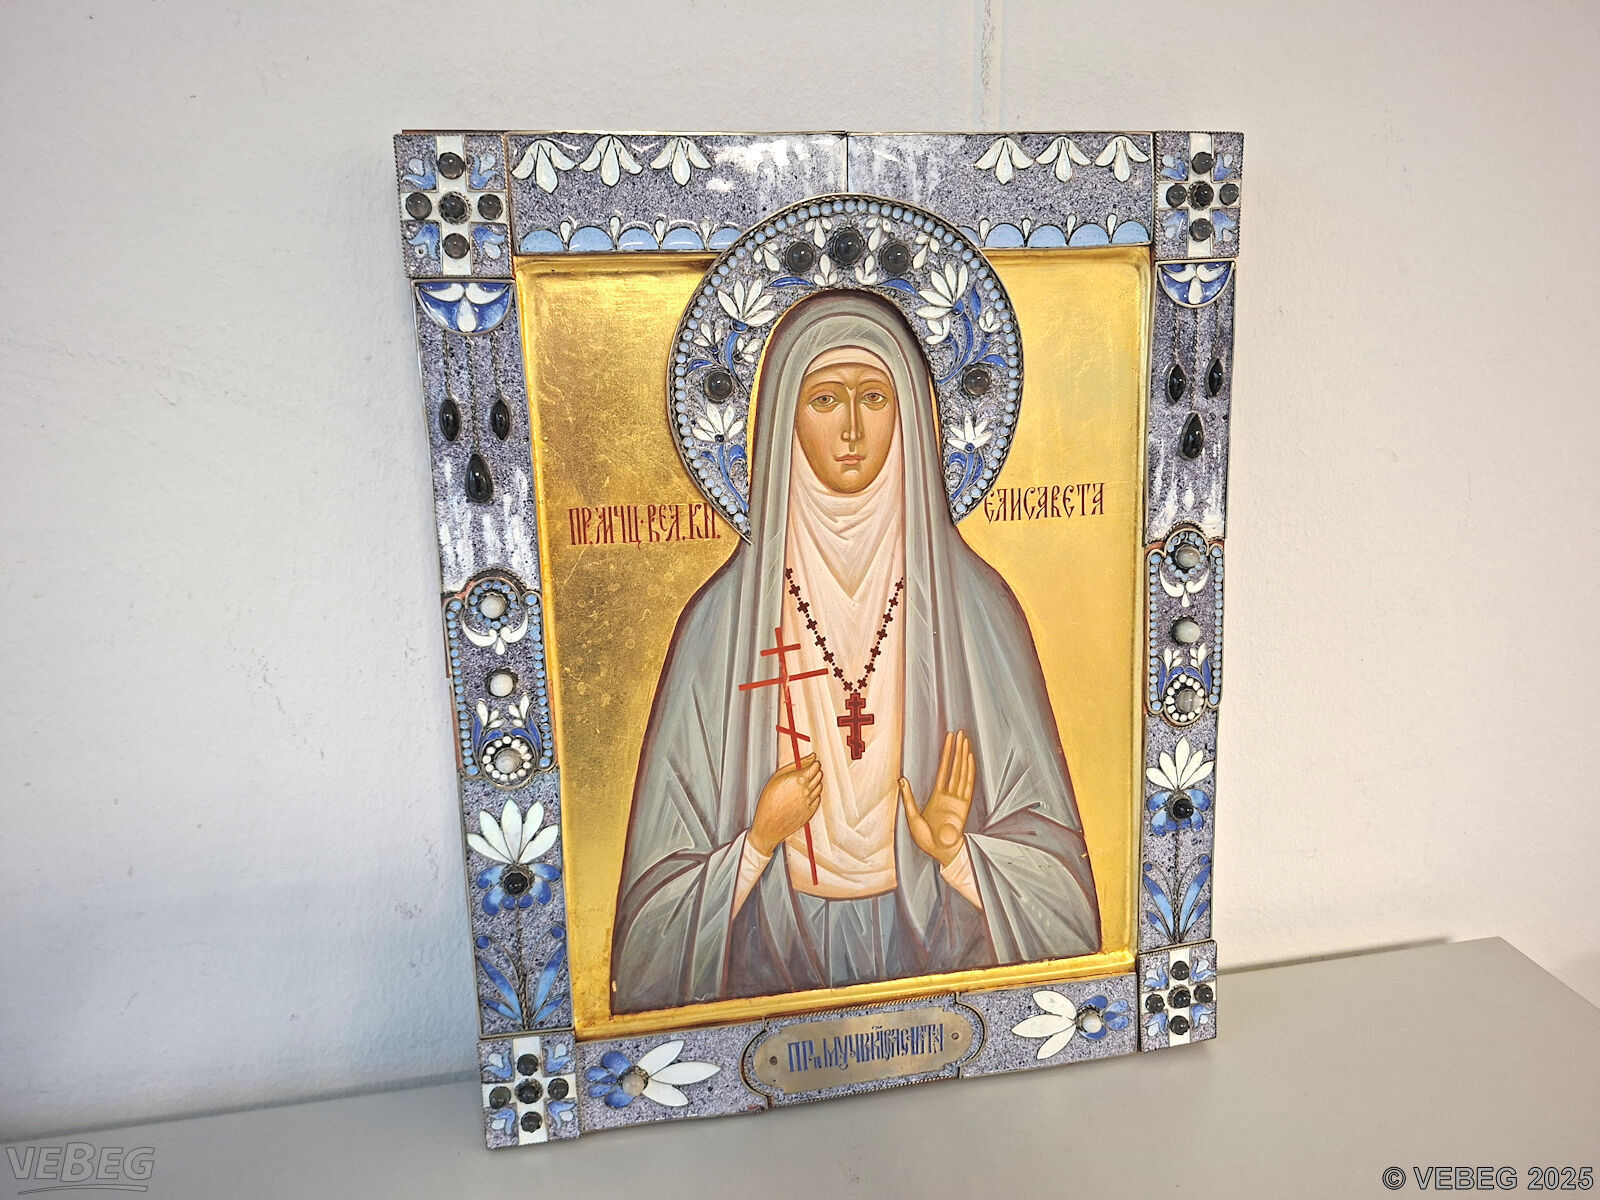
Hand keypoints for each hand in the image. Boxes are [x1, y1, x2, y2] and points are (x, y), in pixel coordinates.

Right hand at [751, 754, 822, 856]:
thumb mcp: (776, 777)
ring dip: (813, 783)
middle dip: (814, 771)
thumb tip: (811, 757)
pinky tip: (800, 797)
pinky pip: (817, 799)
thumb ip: (795, 765)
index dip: (813, 762)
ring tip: (799, 787)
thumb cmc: (769, 800)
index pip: (815, 765)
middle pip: (819, 775)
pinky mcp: (811, 811)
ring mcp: (810, 802)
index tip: (810, 762)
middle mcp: (807, 790)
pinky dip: (812, 796)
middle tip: (803, 773)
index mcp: (799, 779)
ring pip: (819, 787)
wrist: (768, 826)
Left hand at [899, 730, 974, 866]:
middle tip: (961, 733)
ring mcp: (958, 799)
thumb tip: (900, 779)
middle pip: (955, 767)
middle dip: (958, 750)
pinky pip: (968, 786)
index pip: (944, 769)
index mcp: (937, 795)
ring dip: (964, 756)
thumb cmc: (926, 839)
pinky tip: (971, 759)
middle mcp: (950, 794)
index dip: (947, 754)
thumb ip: (907, 798)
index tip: (950, 739)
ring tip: (966, 740)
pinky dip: (970, 772)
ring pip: (963, 772)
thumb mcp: (912, 818)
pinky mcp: (965, 806)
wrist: (940, 853)